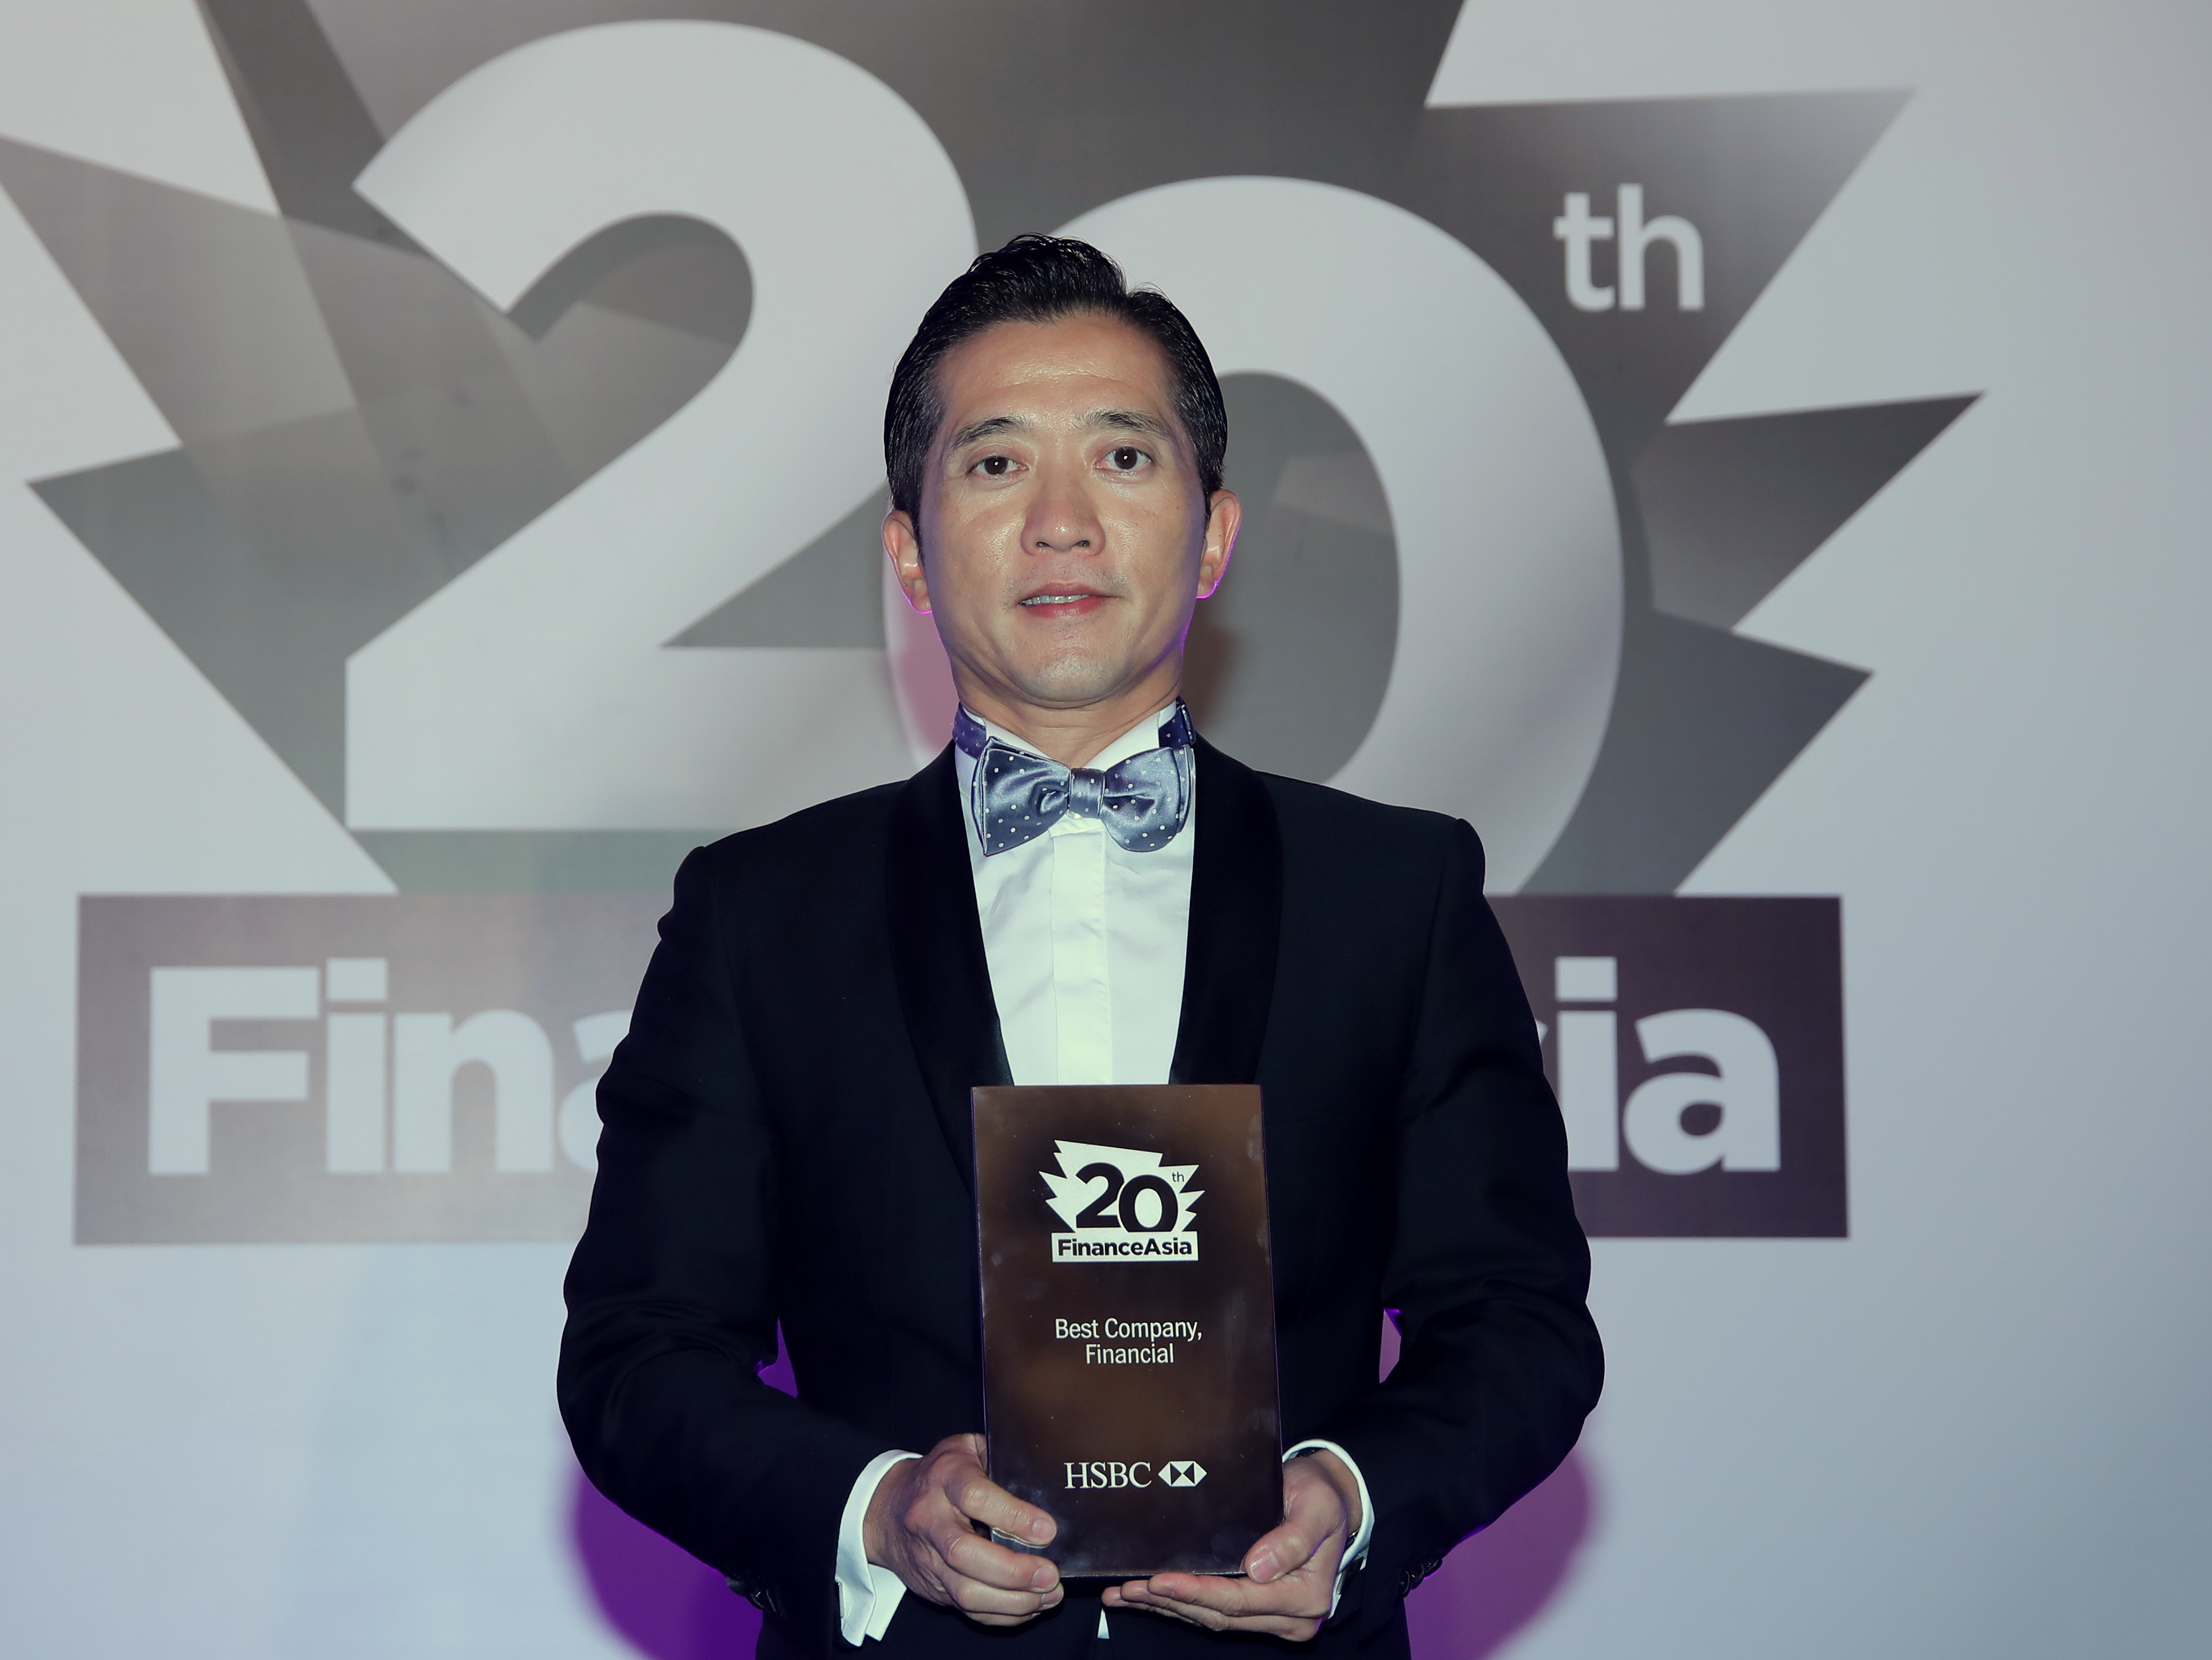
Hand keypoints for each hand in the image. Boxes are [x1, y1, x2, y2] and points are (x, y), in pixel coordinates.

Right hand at [864, 1433, 1062, 1626]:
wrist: (887, 1509)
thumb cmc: (939, 1475)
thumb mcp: (967, 1450)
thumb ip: (1000, 1461)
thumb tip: (1045, 1486)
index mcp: (944, 1477)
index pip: (975, 1497)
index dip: (1013, 1516)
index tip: (1047, 1531)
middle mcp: (931, 1519)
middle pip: (965, 1553)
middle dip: (1013, 1571)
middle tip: (1050, 1574)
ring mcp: (928, 1558)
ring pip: (965, 1591)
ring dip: (1013, 1601)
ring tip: (1049, 1595)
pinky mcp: (932, 1586)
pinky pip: (967, 1610)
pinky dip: (1003, 1614)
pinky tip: (1030, 1605)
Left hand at [1103, 1449, 1361, 1640]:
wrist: (1332, 1501)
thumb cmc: (1322, 1497)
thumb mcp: (1315, 1508)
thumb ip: (1293, 1539)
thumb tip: (1258, 1569)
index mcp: (1307, 1596)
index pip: (1242, 1600)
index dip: (1199, 1591)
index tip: (1162, 1579)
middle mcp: (1290, 1617)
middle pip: (1221, 1614)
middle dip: (1172, 1601)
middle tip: (1130, 1587)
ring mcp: (1273, 1618)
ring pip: (1211, 1617)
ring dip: (1168, 1606)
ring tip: (1126, 1593)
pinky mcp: (1257, 1610)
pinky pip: (1213, 1611)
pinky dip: (1179, 1605)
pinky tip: (1144, 1598)